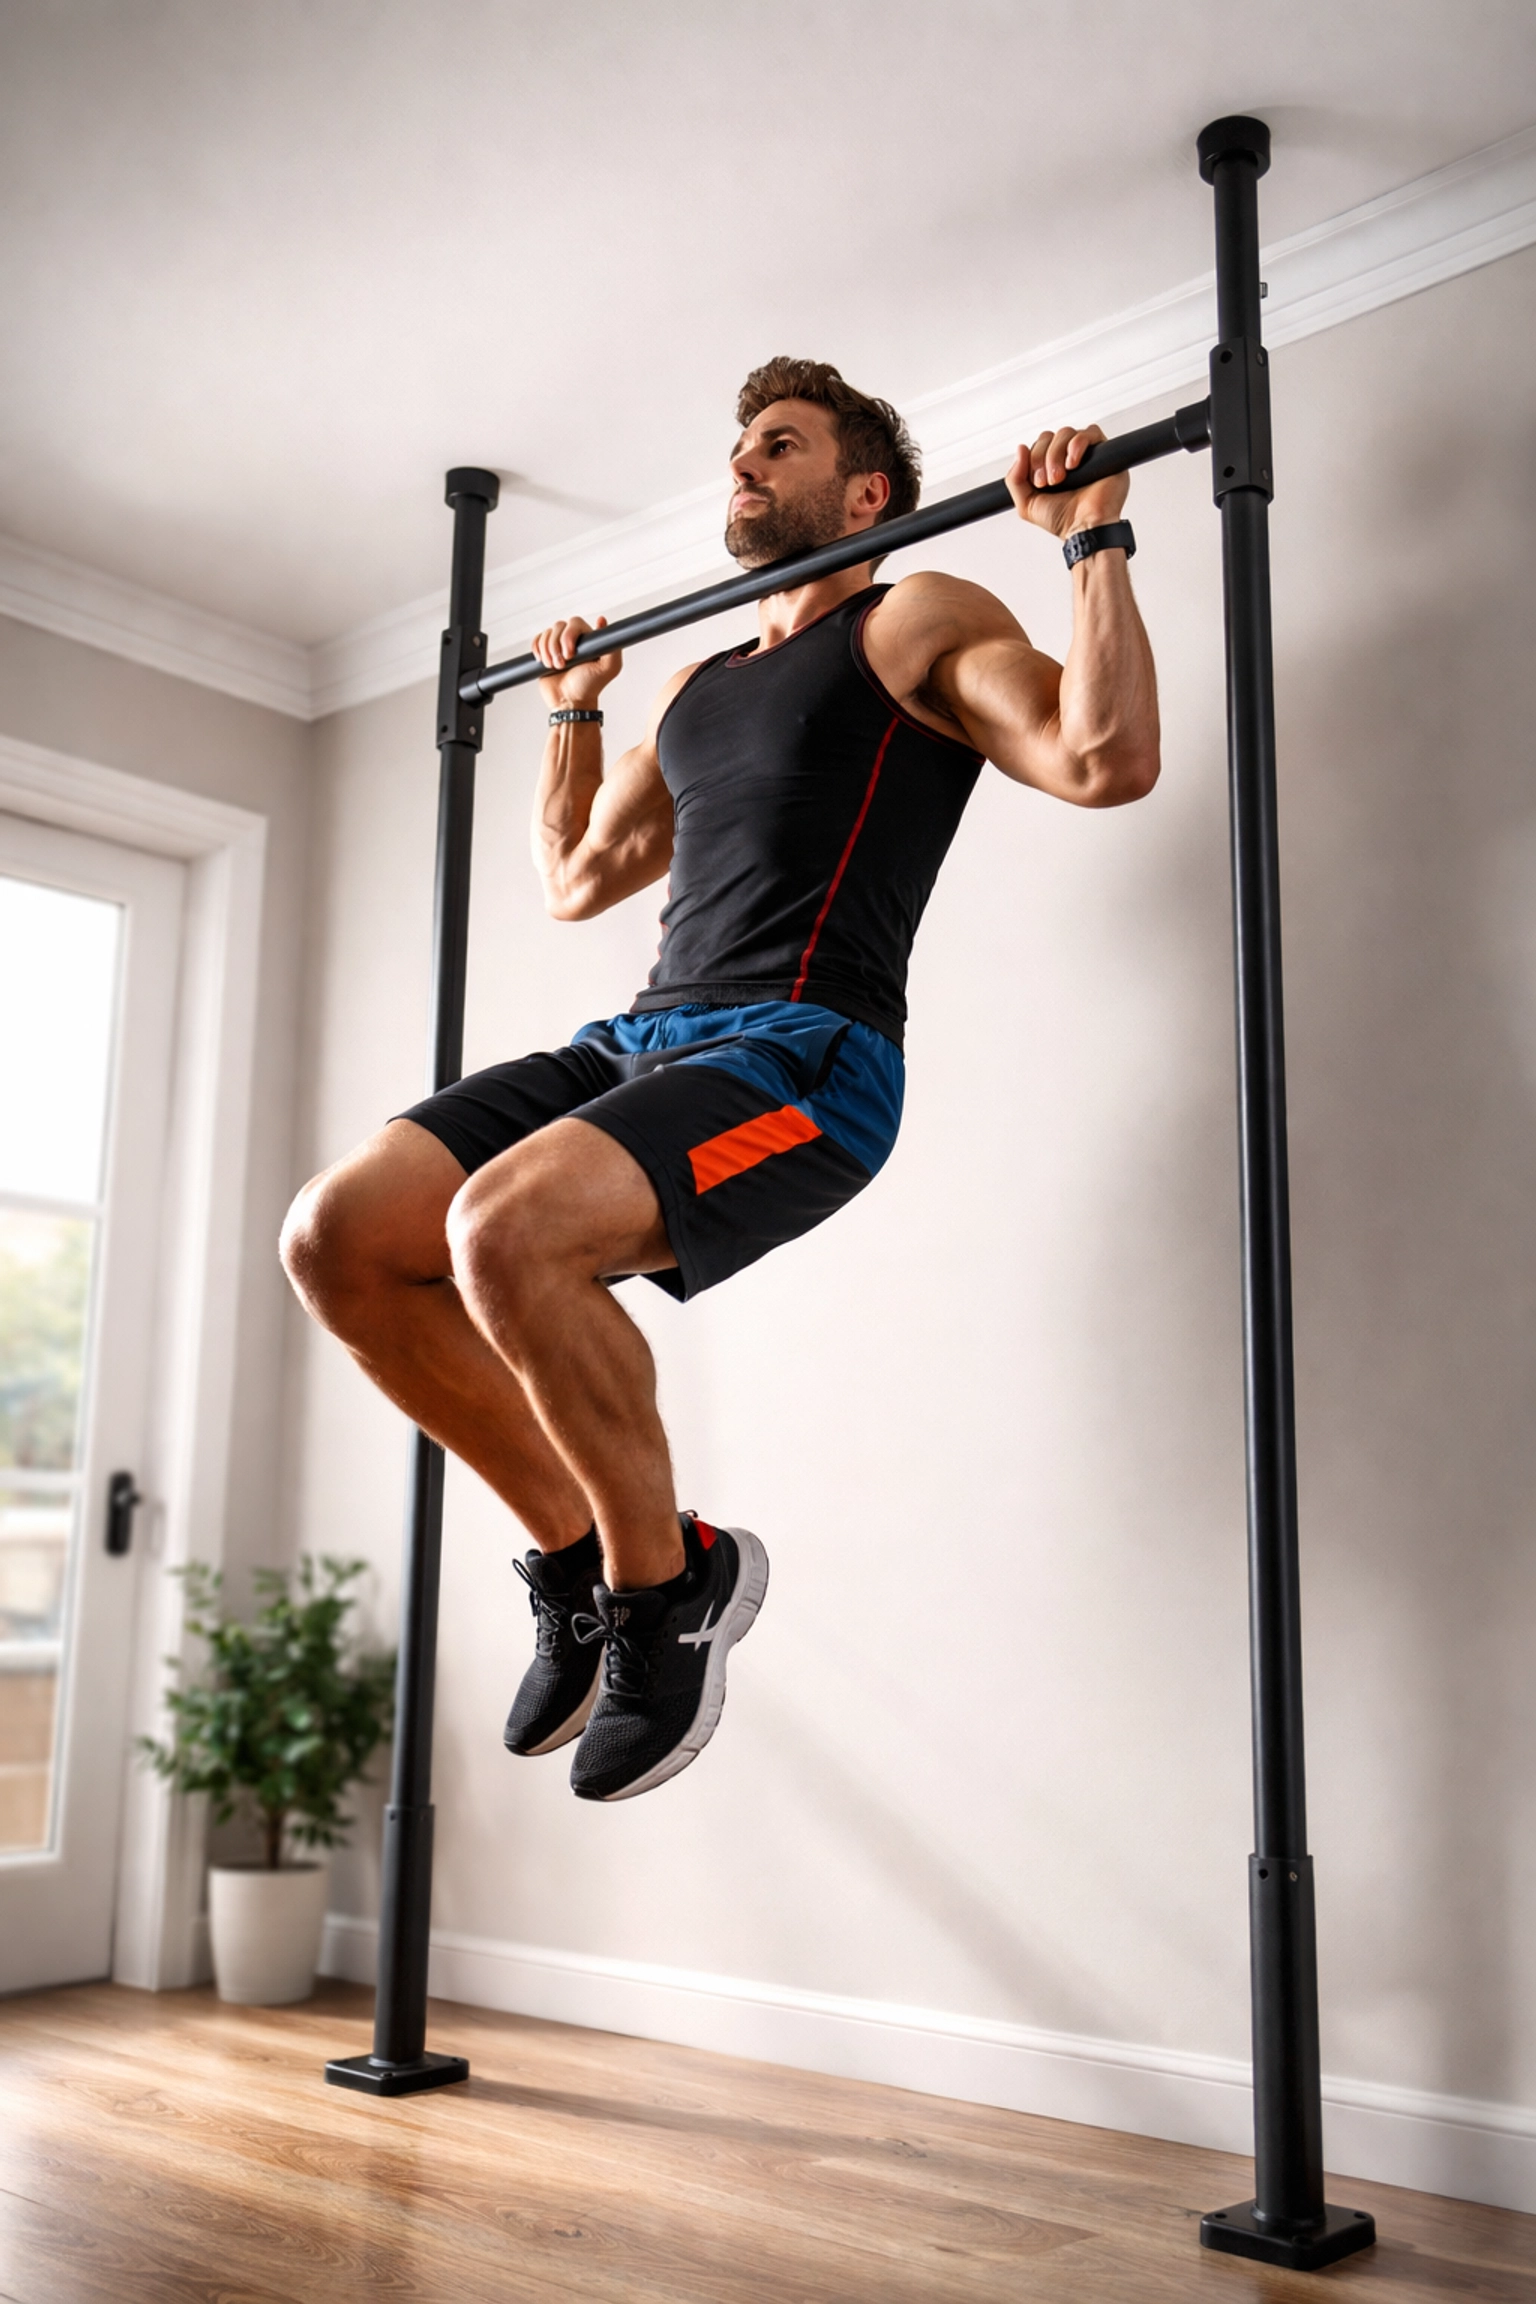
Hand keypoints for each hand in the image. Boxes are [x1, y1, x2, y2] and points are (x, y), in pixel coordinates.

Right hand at [531, 615, 621, 708]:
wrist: (570, 702)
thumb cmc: (589, 687)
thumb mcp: (609, 667)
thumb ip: (613, 646)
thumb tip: (602, 621)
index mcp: (587, 639)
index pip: (575, 623)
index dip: (569, 635)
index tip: (570, 654)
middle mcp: (572, 640)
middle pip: (558, 626)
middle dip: (557, 646)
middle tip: (563, 664)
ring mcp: (557, 645)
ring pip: (547, 634)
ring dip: (548, 652)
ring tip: (555, 667)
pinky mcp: (545, 652)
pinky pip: (537, 640)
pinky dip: (537, 650)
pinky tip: (544, 662)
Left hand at [1006, 425, 1128, 540]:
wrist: (1085, 528)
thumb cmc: (1063, 520)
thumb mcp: (1027, 503)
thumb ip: (1015, 479)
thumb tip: (1020, 449)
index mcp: (1051, 467)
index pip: (1038, 445)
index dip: (1033, 458)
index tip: (1037, 481)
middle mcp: (1067, 459)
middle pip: (1050, 437)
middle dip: (1042, 457)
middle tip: (1048, 481)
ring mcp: (1086, 454)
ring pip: (1065, 433)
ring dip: (1056, 454)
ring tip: (1061, 477)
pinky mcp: (1104, 452)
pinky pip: (1090, 432)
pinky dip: (1077, 445)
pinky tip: (1073, 464)